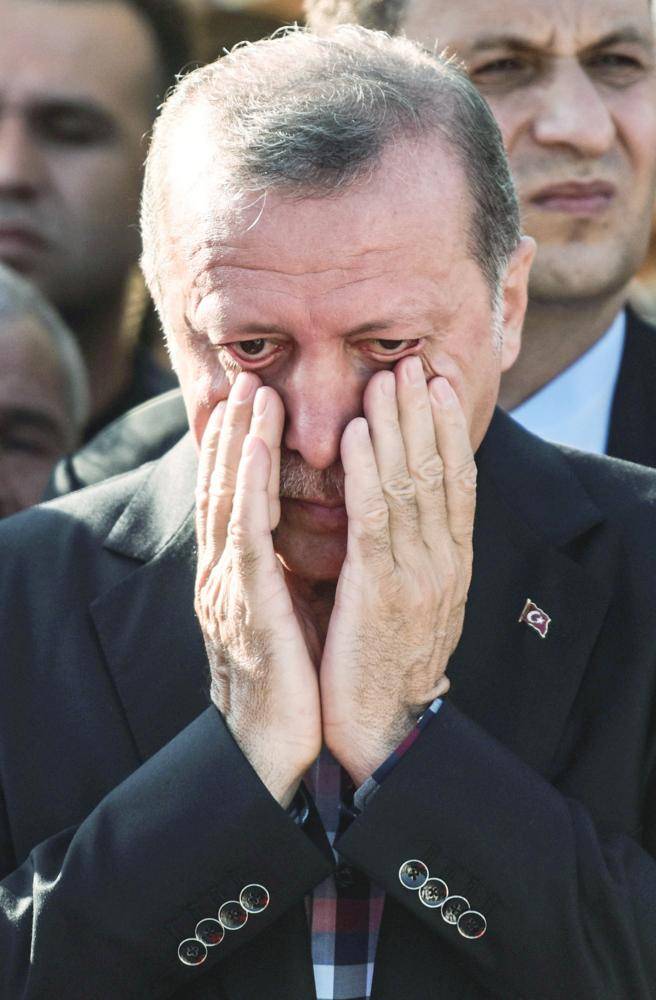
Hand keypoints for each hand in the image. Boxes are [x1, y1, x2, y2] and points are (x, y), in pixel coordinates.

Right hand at [195, 373, 321, 806]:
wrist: (276, 752)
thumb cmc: (291, 682)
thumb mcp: (287, 616)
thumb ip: (286, 572)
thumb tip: (307, 536)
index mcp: (240, 578)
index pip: (237, 499)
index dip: (240, 448)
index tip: (254, 402)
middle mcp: (226, 575)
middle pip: (224, 489)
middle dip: (233, 431)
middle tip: (246, 377)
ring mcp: (229, 589)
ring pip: (228, 501)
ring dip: (236, 442)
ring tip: (250, 391)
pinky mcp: (246, 608)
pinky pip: (244, 537)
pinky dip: (245, 486)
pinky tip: (251, 449)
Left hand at [320, 357, 475, 784]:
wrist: (381, 729)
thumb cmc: (386, 661)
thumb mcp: (413, 600)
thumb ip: (412, 553)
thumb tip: (404, 506)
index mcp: (452, 563)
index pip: (458, 481)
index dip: (450, 429)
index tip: (439, 384)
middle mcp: (444, 562)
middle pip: (438, 471)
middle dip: (424, 413)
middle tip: (413, 362)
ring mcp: (417, 574)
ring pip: (410, 484)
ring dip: (397, 426)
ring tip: (387, 379)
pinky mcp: (380, 590)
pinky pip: (374, 517)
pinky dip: (367, 469)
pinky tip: (357, 432)